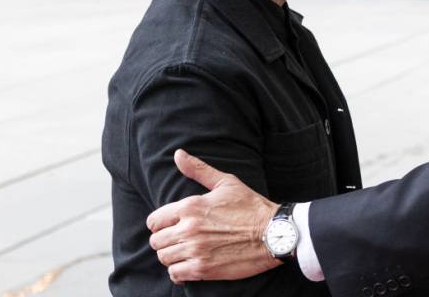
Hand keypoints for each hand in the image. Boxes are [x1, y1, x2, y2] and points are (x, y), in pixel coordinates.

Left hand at [146, 150, 279, 283]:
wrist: (274, 233)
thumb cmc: (251, 206)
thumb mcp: (226, 183)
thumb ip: (198, 169)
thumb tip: (178, 154)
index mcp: (190, 207)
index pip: (154, 221)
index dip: (160, 224)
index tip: (170, 226)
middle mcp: (189, 229)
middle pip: (156, 241)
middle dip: (165, 241)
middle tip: (179, 241)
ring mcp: (195, 250)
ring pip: (164, 258)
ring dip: (172, 256)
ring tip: (184, 253)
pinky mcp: (203, 269)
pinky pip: (175, 275)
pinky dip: (178, 273)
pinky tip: (188, 266)